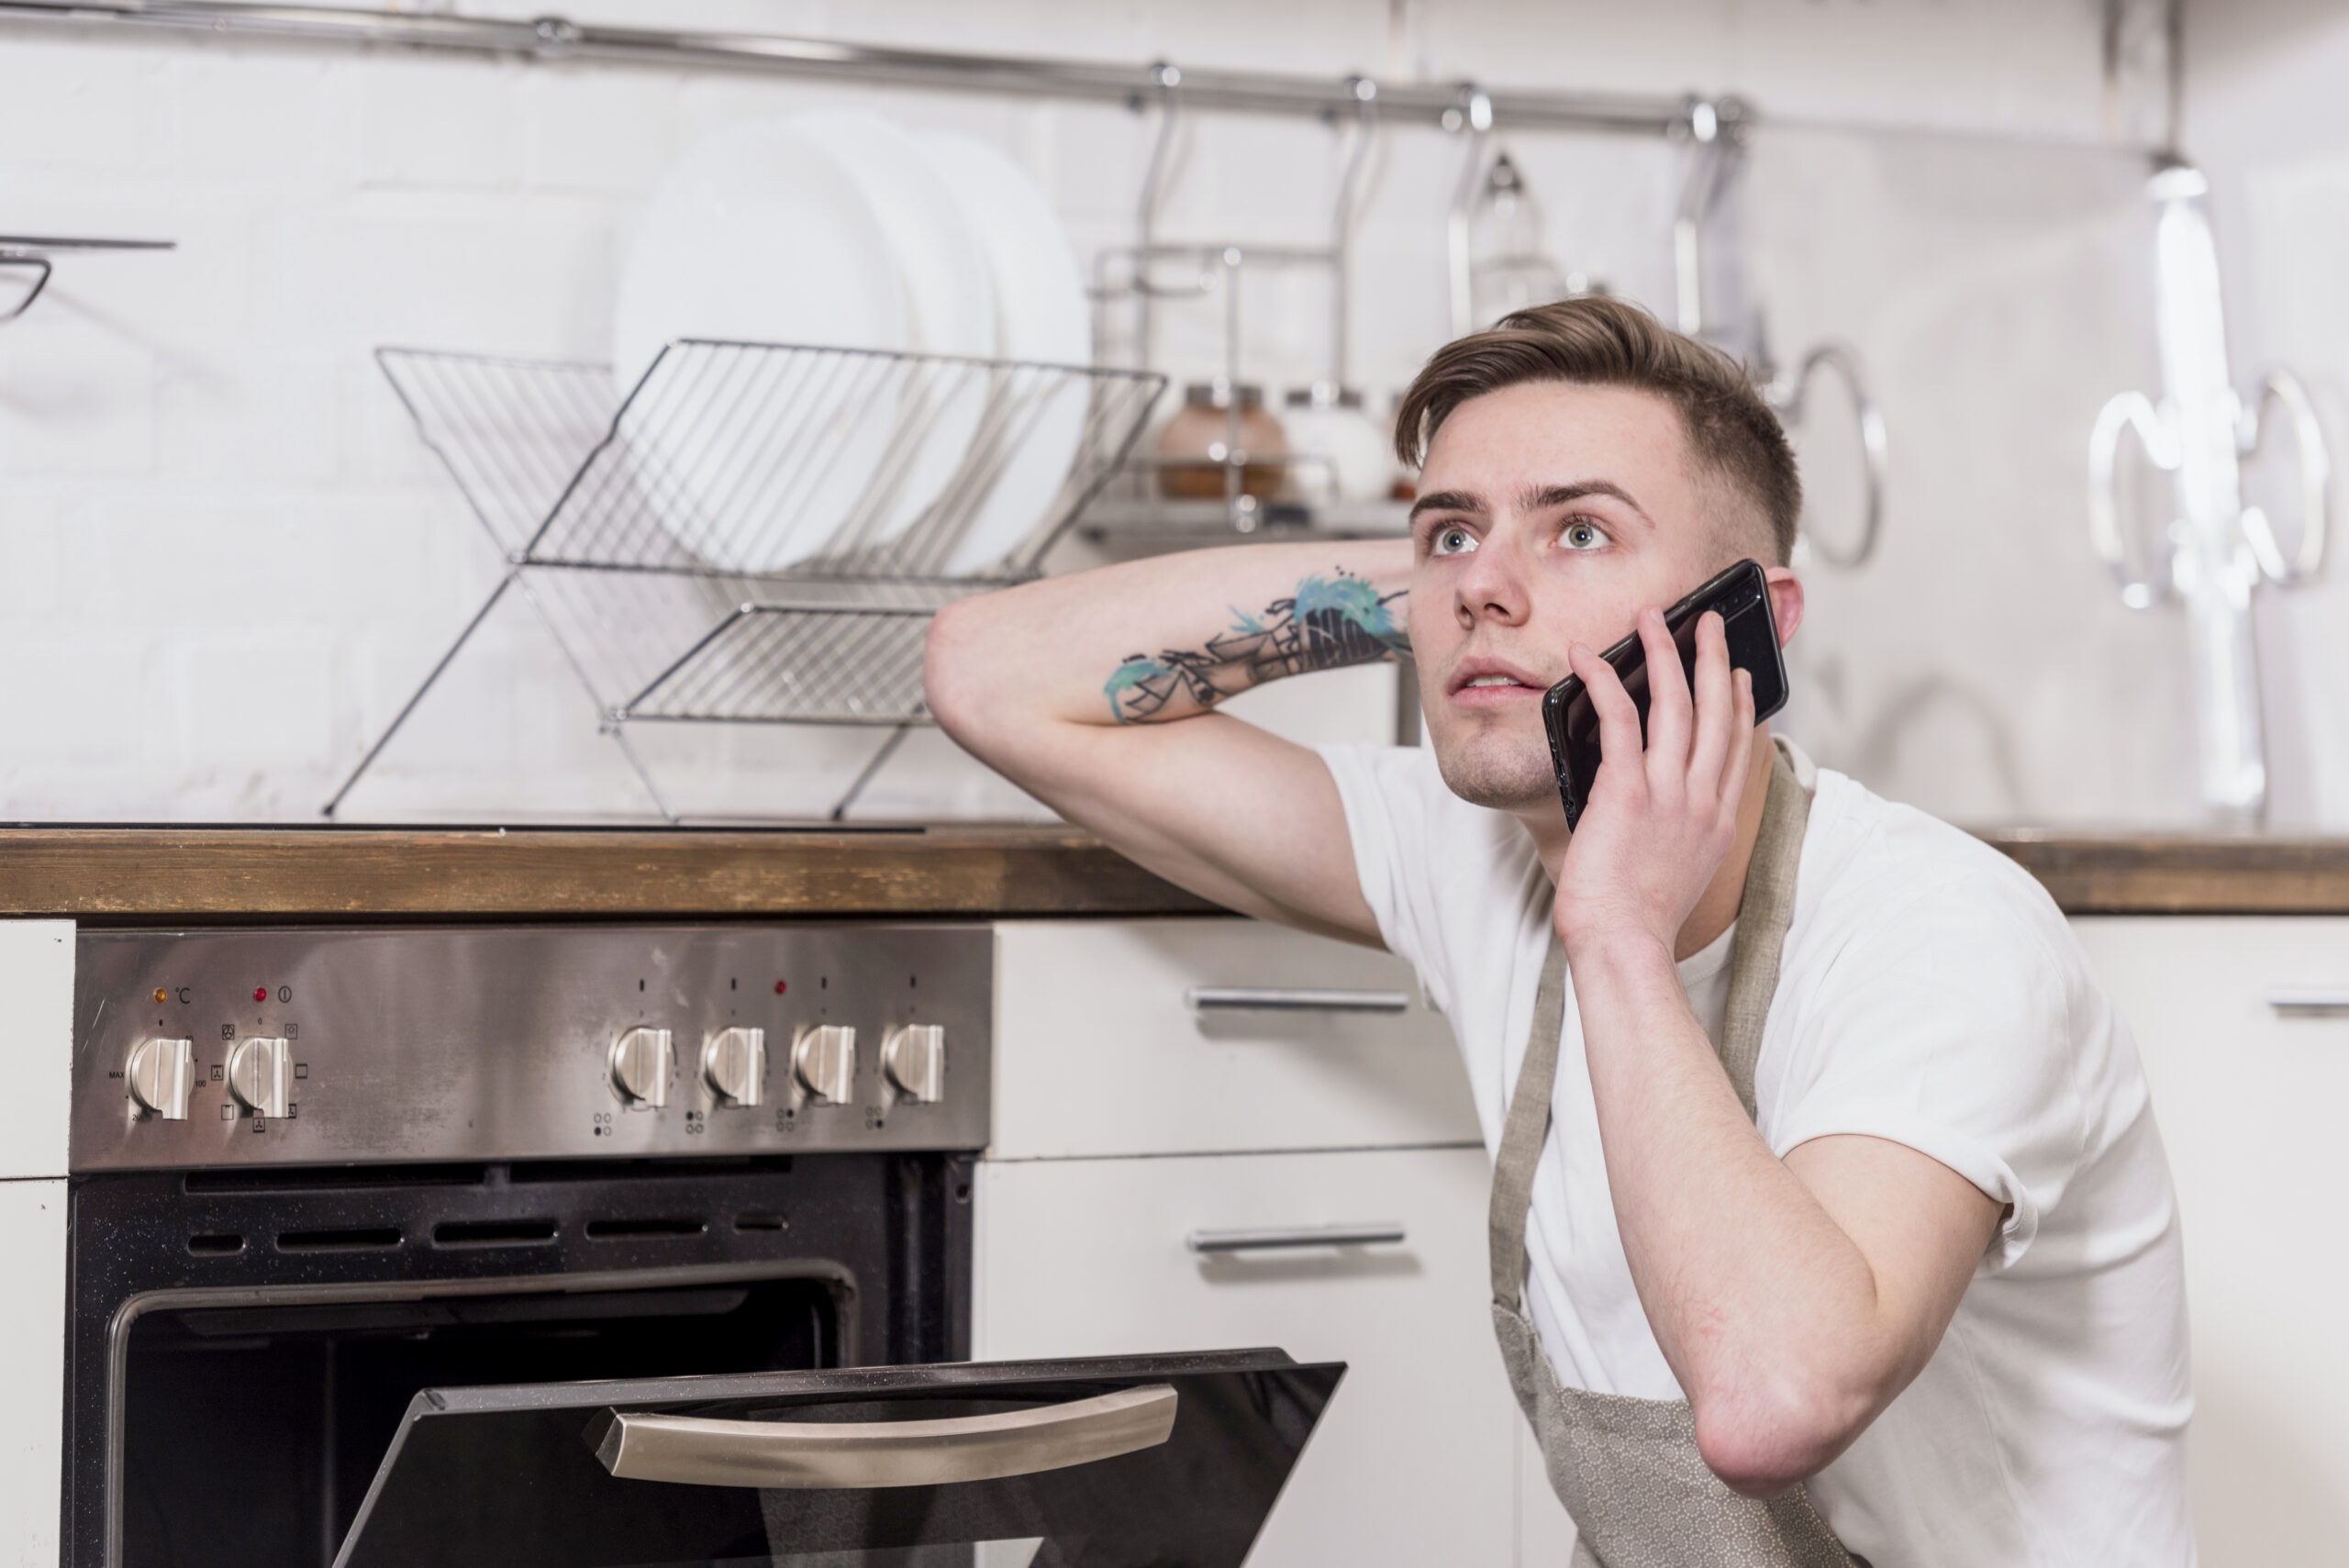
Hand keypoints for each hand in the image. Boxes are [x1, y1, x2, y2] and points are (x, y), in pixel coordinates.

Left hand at [1554, 607, 1755, 959]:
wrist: (1624, 944)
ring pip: (1675, 705)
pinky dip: (1604, 683)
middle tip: (1707, 623)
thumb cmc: (1636, 920)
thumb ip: (1671, 833)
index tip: (1738, 677)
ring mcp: (1669, 794)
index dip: (1739, 705)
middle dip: (1712, 659)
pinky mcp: (1627, 792)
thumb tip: (1645, 807)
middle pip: (1716, 713)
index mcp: (1717, 823)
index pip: (1736, 750)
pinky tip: (1590, 659)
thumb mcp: (1674, 872)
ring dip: (1665, 654)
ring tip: (1654, 619)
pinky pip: (1618, 720)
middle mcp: (1701, 802)